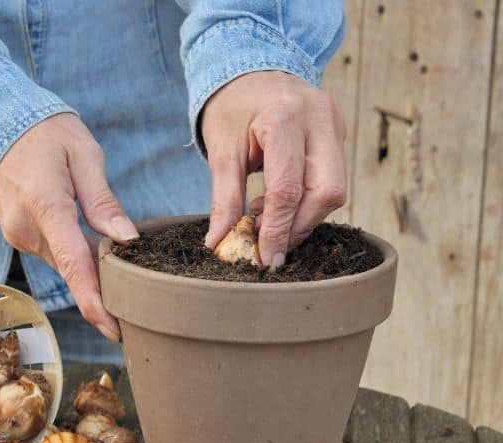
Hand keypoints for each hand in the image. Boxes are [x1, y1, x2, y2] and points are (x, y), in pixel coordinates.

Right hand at [0, 113, 137, 341]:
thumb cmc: (45, 132)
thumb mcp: (83, 153)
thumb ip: (103, 199)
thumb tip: (127, 238)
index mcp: (45, 205)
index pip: (73, 263)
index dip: (94, 300)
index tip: (113, 328)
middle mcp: (26, 228)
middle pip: (72, 269)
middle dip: (104, 289)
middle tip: (139, 307)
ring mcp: (18, 234)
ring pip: (64, 264)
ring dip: (91, 270)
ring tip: (125, 276)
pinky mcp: (19, 235)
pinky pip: (54, 253)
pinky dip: (76, 257)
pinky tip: (98, 253)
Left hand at [200, 71, 346, 268]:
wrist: (250, 69)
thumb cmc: (232, 107)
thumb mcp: (221, 150)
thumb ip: (224, 198)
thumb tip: (220, 242)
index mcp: (285, 117)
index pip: (288, 187)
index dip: (278, 230)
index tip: (267, 259)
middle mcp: (320, 119)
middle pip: (327, 192)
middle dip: (299, 225)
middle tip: (269, 243)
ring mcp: (335, 125)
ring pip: (335, 190)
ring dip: (303, 216)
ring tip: (266, 219)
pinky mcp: (338, 134)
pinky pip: (332, 179)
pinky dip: (306, 201)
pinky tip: (278, 205)